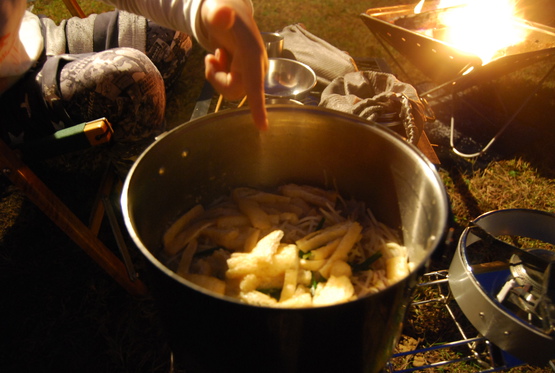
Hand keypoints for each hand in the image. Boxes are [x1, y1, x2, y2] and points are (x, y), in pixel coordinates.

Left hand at [201, 0, 268, 129]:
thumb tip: (223, 13)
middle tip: (210, 59)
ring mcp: (251, 73)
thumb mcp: (217, 10)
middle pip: (234, 91)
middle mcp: (256, 67)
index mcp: (253, 55)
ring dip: (216, 76)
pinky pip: (228, 86)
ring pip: (230, 90)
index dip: (258, 106)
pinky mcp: (246, 77)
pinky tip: (220, 58)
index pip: (255, 84)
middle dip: (217, 79)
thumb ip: (219, 13)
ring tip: (216, 55)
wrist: (228, 12)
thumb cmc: (223, 12)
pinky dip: (218, 74)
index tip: (263, 127)